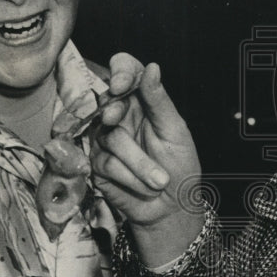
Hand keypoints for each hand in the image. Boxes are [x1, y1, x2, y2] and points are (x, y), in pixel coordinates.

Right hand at [90, 54, 203, 266]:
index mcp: (142, 101)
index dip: (120, 72)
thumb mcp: (175, 131)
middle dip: (114, 114)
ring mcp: (105, 139)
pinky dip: (128, 176)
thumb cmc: (180, 167)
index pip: (126, 71)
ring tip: (160, 180)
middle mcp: (120, 116)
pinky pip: (105, 163)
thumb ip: (159, 100)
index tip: (120, 84)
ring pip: (109, 138)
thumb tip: (152, 67)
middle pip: (108, 103)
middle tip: (116, 120)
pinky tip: (144, 187)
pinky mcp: (96, 163)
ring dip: (138, 162)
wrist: (171, 209)